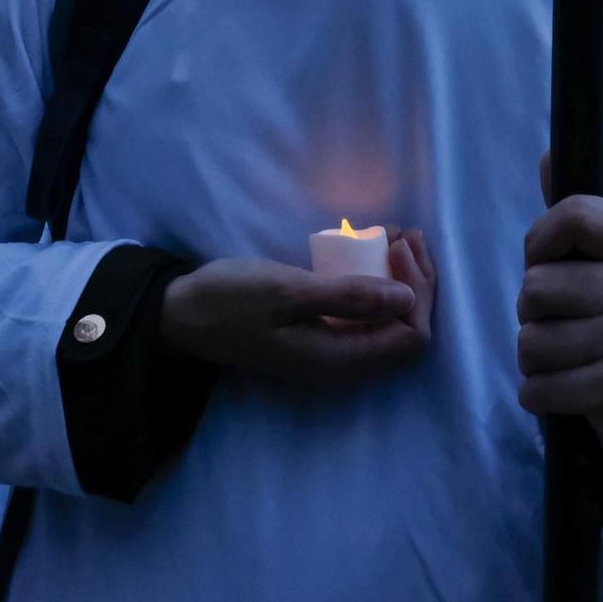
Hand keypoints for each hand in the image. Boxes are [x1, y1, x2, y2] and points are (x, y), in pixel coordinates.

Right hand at [161, 230, 434, 386]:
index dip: (418, 291)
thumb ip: (349, 297)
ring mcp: (334, 355)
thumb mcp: (289, 291)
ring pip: (390, 322)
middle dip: (416, 281)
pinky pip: (367, 316)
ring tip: (393, 234)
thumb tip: (408, 299)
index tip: (399, 246)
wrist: (184, 316)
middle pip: (407, 330)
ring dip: (399, 278)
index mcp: (340, 362)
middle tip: (406, 233)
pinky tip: (371, 249)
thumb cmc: (232, 300)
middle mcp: (345, 367)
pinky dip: (376, 282)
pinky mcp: (324, 339)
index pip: (411, 336)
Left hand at [517, 193, 602, 467]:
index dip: (539, 244)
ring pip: (532, 340)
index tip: (549, 264)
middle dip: (531, 312)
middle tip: (562, 323)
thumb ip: (572, 213)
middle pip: (537, 286)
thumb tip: (549, 154)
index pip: (572, 215)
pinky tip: (565, 389)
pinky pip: (540, 386)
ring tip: (565, 357)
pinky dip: (539, 393)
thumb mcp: (600, 260)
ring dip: (533, 357)